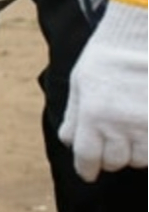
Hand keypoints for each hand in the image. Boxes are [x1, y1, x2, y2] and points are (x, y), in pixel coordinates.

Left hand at [58, 0, 147, 180]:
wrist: (138, 38)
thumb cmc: (105, 59)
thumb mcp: (79, 85)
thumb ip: (74, 117)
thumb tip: (70, 143)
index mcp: (93, 116)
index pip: (87, 158)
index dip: (87, 169)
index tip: (89, 173)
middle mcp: (120, 125)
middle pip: (115, 162)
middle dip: (111, 158)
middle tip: (112, 145)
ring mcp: (146, 125)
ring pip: (140, 160)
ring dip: (135, 154)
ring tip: (132, 135)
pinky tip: (144, 133)